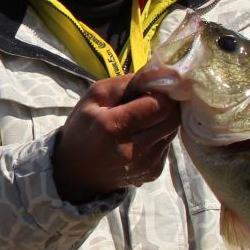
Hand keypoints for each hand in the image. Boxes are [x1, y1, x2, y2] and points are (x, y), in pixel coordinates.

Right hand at [52, 68, 180, 203]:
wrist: (76, 173)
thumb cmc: (82, 129)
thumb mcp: (94, 96)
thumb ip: (127, 82)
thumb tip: (159, 75)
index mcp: (114, 127)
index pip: (161, 105)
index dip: (161, 92)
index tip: (152, 88)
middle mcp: (133, 150)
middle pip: (173, 118)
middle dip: (167, 105)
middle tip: (152, 101)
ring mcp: (145, 165)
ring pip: (173, 131)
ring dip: (163, 121)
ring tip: (143, 119)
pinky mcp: (153, 173)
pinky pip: (166, 146)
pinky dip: (158, 137)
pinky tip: (141, 137)